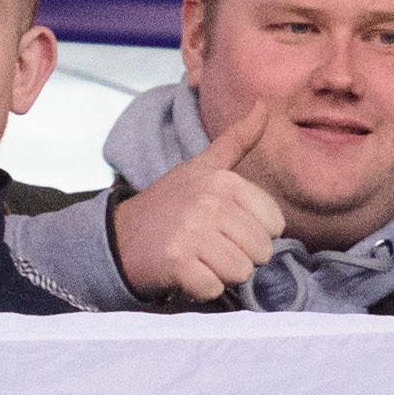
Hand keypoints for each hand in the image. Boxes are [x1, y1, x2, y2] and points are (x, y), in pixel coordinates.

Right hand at [109, 107, 284, 303]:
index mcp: (223, 181)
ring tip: (198, 258)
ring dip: (221, 274)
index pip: (274, 224)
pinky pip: (214, 289)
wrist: (119, 237)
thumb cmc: (169, 205)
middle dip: (239, 256)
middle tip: (210, 247)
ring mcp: (192, 232)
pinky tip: (185, 273)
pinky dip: (201, 288)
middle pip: (261, 252)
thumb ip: (237, 140)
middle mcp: (209, 203)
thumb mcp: (202, 167)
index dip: (255, 234)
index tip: (227, 228)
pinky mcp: (176, 262)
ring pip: (241, 273)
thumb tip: (263, 105)